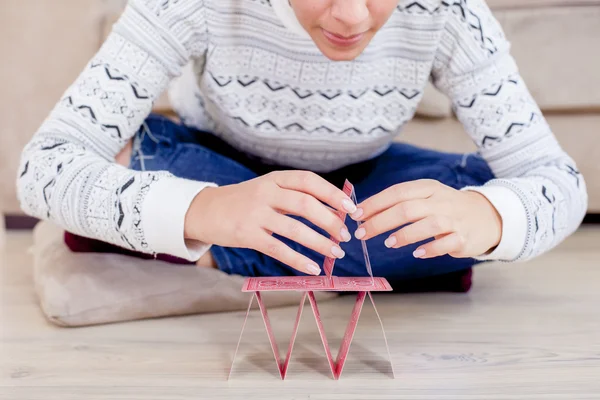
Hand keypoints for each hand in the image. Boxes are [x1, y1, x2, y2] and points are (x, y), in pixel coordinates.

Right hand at [185, 171, 356, 274]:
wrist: (205, 211)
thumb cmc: (244, 201)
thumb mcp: (268, 189)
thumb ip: (295, 196)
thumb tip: (334, 210)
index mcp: (275, 178)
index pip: (309, 181)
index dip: (332, 194)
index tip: (351, 208)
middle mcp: (266, 192)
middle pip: (305, 204)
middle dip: (330, 221)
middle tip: (345, 235)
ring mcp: (255, 214)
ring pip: (294, 229)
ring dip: (320, 242)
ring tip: (336, 253)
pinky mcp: (246, 235)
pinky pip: (277, 249)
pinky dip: (298, 260)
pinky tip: (313, 268)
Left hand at [351, 179, 501, 258]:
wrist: (487, 217)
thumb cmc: (445, 208)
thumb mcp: (425, 198)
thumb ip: (399, 203)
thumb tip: (363, 212)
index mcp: (427, 188)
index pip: (397, 192)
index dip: (374, 204)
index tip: (355, 215)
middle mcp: (440, 201)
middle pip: (407, 209)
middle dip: (381, 221)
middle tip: (362, 234)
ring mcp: (454, 219)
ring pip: (428, 224)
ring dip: (405, 234)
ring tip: (388, 243)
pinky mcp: (464, 237)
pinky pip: (447, 243)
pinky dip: (431, 248)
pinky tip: (417, 253)